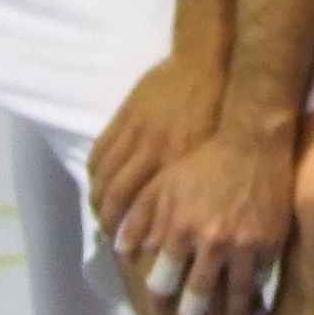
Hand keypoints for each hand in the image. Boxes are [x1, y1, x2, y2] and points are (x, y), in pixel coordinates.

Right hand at [85, 49, 219, 252]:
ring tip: (101, 215)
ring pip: (103, 176)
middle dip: (109, 223)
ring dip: (97, 200)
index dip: (133, 233)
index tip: (131, 251)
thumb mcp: (213, 152)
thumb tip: (184, 216)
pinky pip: (100, 151)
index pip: (145, 209)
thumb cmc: (219, 111)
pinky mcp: (123, 117)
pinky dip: (94, 172)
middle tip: (111, 238)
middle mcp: (151, 152)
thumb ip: (196, 182)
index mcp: (176, 164)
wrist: (205, 63)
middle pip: (117, 198)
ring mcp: (133, 133)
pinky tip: (97, 183)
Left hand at [108, 123, 293, 314]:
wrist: (253, 144)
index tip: (156, 309)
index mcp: (180, 229)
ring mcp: (243, 246)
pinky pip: (260, 276)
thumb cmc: (204, 163)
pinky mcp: (270, 244)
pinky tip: (252, 302)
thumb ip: (141, 216)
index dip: (159, 296)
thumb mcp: (164, 184)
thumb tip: (122, 248)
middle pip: (198, 293)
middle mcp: (210, 242)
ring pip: (235, 294)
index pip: (165, 276)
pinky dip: (254, 291)